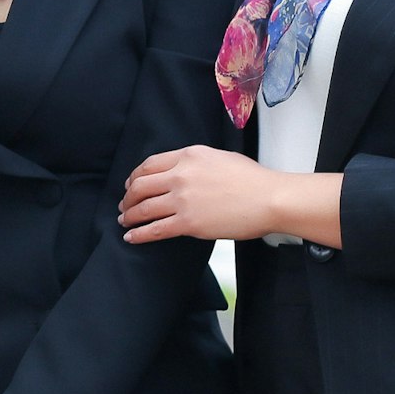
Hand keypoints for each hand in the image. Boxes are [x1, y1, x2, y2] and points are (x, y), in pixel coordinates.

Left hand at [119, 144, 277, 243]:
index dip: (135, 176)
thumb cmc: (253, 180)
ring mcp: (183, 200)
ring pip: (143, 208)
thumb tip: (182, 171)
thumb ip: (196, 163)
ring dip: (130, 215)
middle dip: (128, 197)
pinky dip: (139, 234)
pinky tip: (131, 237)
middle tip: (125, 205)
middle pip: (140, 185)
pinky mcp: (188, 223)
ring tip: (125, 220)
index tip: (131, 184)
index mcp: (189, 156)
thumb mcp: (220, 158)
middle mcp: (181, 175)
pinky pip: (155, 229)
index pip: (149, 165)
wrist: (270, 199)